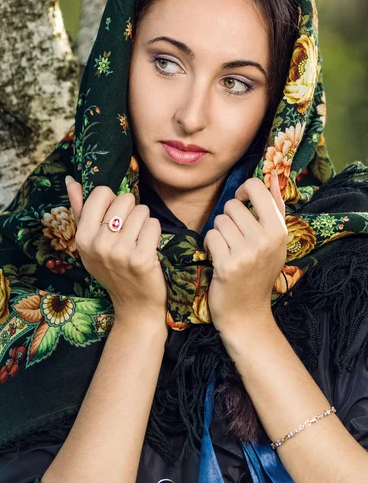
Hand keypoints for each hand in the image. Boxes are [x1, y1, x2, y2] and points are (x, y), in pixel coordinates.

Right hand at [65, 177, 167, 330]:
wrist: (134, 306)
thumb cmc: (112, 269)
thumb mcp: (90, 243)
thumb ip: (80, 211)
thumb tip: (71, 182)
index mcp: (82, 238)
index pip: (102, 192)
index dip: (112, 202)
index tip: (114, 220)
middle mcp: (98, 244)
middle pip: (124, 199)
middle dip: (131, 212)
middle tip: (128, 235)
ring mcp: (119, 253)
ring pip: (142, 211)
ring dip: (144, 223)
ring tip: (138, 242)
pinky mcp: (141, 259)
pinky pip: (154, 225)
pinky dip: (155, 234)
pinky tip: (149, 249)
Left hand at [203, 172, 286, 334]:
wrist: (247, 315)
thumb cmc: (259, 273)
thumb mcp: (275, 241)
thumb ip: (275, 207)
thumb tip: (273, 175)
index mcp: (279, 230)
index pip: (257, 188)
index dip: (243, 191)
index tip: (241, 202)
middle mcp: (266, 240)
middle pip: (232, 205)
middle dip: (228, 218)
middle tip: (234, 237)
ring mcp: (247, 253)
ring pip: (219, 221)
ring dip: (218, 233)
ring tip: (227, 249)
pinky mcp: (227, 265)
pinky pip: (210, 236)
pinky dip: (210, 245)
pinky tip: (218, 257)